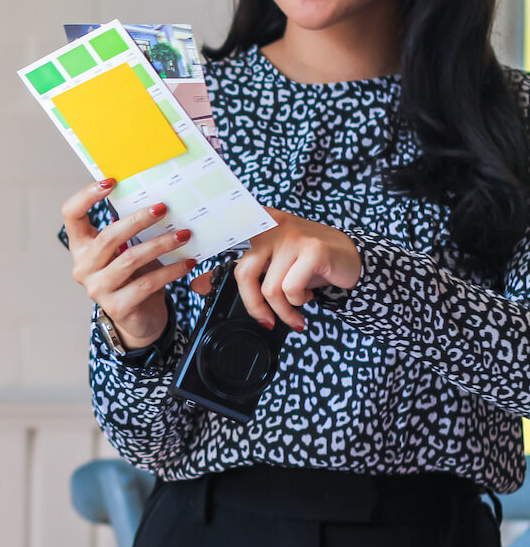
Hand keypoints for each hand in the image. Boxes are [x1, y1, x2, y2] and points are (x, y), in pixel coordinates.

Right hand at [62, 178, 195, 348]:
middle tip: (162, 208)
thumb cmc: (134, 277)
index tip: (110, 181)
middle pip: (107, 237)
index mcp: (82, 247)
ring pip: (129, 260)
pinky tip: (187, 262)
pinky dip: (170, 270)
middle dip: (137, 220)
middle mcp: (84, 267)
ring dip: (160, 244)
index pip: (71, 215)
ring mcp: (98, 289)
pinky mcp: (117, 307)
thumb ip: (131, 230)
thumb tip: (156, 200)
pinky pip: (147, 283)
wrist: (138, 319)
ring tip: (183, 235)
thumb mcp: (127, 250)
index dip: (86, 196)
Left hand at [191, 207, 360, 331]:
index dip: (209, 260)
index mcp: (256, 225)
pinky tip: (308, 295)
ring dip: (284, 309)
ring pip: (271, 288)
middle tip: (266, 321)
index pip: (225, 243)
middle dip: (254, 306)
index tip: (195, 286)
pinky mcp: (313, 249)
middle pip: (244, 274)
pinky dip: (299, 301)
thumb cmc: (305, 262)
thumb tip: (197, 286)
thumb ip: (236, 272)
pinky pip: (291, 288)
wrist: (351, 257)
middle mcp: (271, 225)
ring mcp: (292, 236)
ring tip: (295, 309)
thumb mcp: (269, 264)